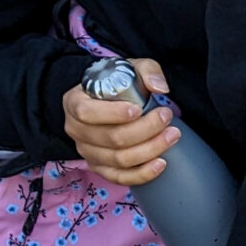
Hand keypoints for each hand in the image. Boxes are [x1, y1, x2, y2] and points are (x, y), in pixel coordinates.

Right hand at [61, 58, 180, 187]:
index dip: (113, 114)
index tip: (138, 109)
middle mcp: (76, 130)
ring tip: (172, 135)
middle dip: (144, 130)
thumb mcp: (129, 68)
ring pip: (119, 159)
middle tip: (166, 117)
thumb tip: (160, 88)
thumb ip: (147, 71)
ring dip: (150, 149)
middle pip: (110, 138)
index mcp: (74, 103)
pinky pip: (120, 178)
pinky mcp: (100, 168)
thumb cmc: (116, 84)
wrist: (107, 101)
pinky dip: (142, 173)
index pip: (87, 112)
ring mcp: (87, 152)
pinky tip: (161, 163)